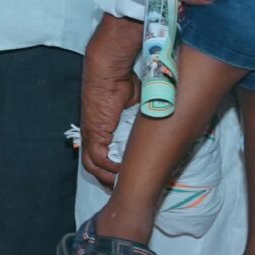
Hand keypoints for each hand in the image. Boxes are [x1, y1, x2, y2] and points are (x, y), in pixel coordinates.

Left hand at [79, 17, 142, 186]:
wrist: (109, 66)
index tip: (129, 176)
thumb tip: (163, 123)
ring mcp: (91, 133)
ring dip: (110, 177)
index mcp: (101, 127)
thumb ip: (143, 118)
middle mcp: (93, 132)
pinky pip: (98, 159)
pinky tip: (124, 172)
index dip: (112, 168)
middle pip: (94, 166)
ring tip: (126, 183)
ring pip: (93, 166)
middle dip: (110, 179)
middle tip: (126, 187)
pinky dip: (110, 168)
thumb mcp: (138, 105)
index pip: (101, 156)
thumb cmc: (125, 80)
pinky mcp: (93, 131)